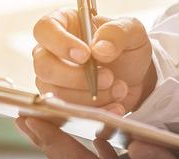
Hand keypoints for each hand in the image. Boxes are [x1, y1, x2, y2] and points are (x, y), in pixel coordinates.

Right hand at [33, 9, 157, 114]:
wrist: (134, 75)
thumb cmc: (124, 46)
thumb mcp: (131, 31)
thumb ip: (117, 33)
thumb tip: (99, 49)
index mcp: (62, 25)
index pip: (45, 30)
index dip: (60, 44)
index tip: (85, 55)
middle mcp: (50, 53)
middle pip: (44, 67)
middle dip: (76, 78)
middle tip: (108, 77)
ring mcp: (52, 80)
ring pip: (56, 94)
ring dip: (91, 97)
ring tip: (119, 90)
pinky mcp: (61, 103)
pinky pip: (68, 113)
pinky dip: (96, 112)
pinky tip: (115, 106)